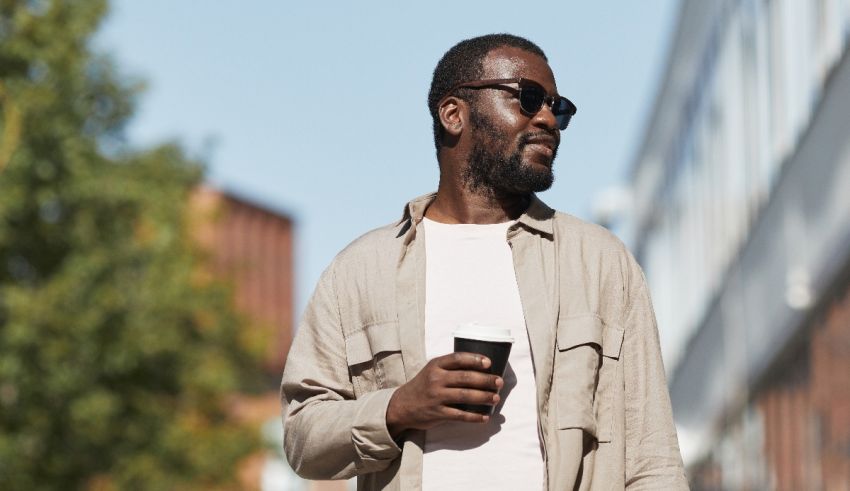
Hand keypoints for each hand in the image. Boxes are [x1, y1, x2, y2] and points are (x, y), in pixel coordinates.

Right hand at [385, 352, 502, 436]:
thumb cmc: (423, 386)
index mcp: (435, 365)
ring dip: (484, 397)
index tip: (489, 363)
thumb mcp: (431, 370)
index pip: (458, 358)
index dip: (475, 359)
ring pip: (465, 396)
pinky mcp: (437, 413)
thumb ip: (450, 368)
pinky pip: (460, 415)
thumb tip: (479, 367)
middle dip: (486, 380)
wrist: (402, 406)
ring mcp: (436, 396)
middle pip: (466, 377)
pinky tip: (485, 417)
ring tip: (495, 398)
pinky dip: (474, 417)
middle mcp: (436, 379)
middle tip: (499, 382)